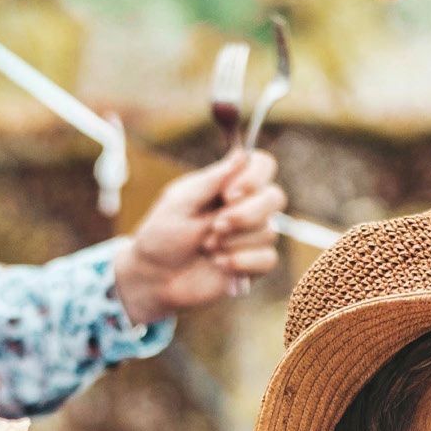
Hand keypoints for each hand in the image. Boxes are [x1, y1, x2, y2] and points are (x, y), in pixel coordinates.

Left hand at [111, 149, 285, 323]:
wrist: (155, 277)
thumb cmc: (163, 235)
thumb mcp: (181, 201)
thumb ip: (212, 179)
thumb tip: (241, 153)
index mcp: (228, 184)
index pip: (263, 165)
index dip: (254, 177)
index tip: (227, 194)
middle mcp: (246, 207)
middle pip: (275, 197)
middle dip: (245, 215)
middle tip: (215, 227)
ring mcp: (253, 236)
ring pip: (268, 232)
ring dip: (233, 242)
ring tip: (207, 248)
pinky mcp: (255, 264)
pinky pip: (268, 259)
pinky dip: (241, 262)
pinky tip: (219, 264)